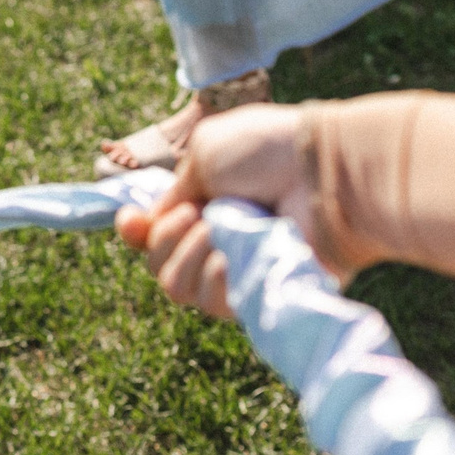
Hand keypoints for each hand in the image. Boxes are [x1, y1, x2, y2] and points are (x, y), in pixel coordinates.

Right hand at [115, 102, 340, 317]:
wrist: (322, 172)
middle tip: (196, 212)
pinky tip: (230, 255)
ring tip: (220, 227)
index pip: (153, 235)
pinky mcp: (257, 297)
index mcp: (204, 204)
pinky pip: (210, 302)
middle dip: (164, 238)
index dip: (134, 232)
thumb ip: (170, 190)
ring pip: (176, 288)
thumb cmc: (271, 152)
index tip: (132, 220)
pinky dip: (213, 275)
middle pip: (157, 264)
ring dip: (189, 253)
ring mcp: (236, 272)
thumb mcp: (206, 153)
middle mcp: (217, 241)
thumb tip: (147, 223)